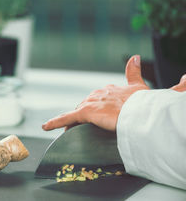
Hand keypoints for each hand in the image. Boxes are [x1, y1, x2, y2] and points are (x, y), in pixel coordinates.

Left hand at [42, 55, 185, 131]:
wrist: (142, 113)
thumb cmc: (149, 107)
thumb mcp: (158, 95)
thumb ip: (172, 88)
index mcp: (118, 89)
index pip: (106, 92)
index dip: (102, 98)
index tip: (99, 102)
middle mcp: (103, 92)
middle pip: (90, 103)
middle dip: (87, 113)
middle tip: (86, 124)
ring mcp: (93, 101)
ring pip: (79, 111)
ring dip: (74, 120)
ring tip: (70, 130)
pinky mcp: (85, 111)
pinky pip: (67, 117)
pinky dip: (56, 121)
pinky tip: (46, 126)